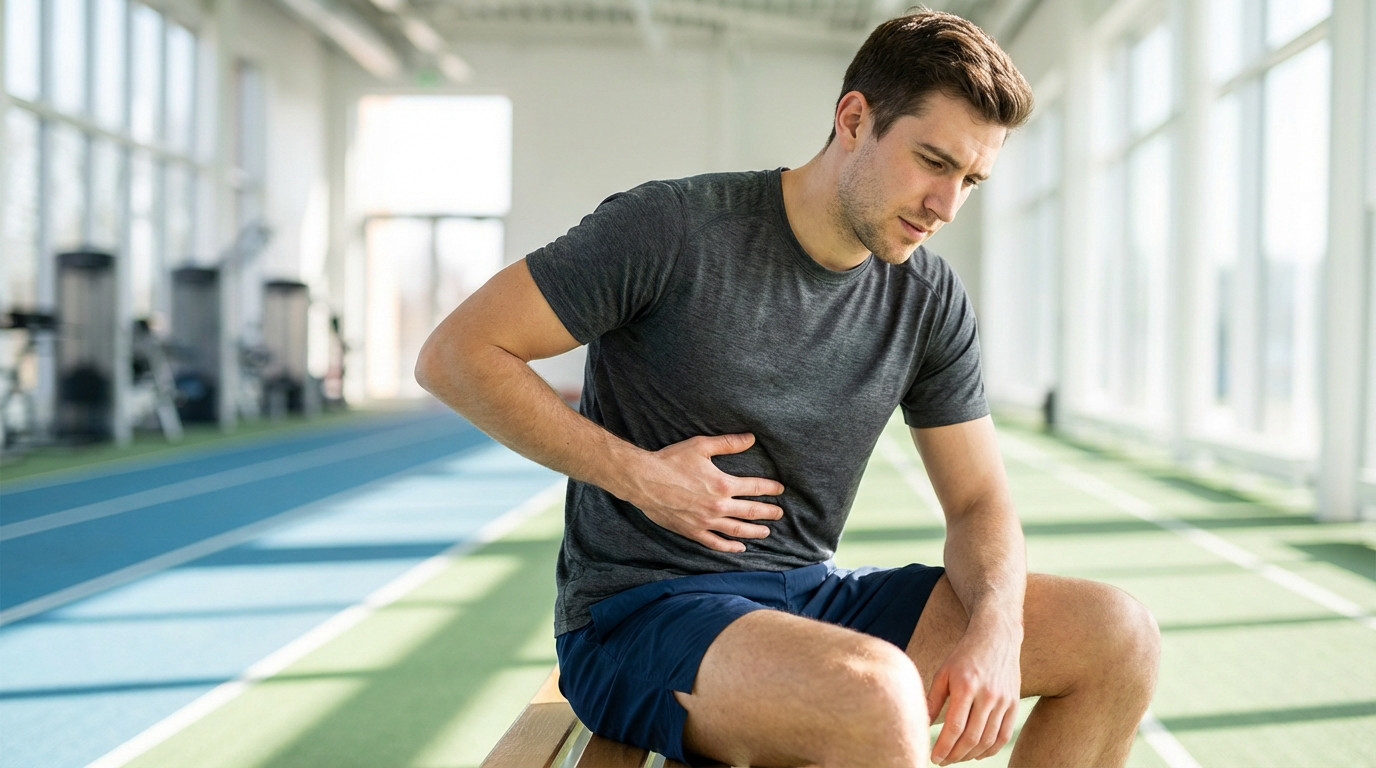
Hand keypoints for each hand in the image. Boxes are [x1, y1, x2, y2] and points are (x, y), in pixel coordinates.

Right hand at [625, 433, 784, 552]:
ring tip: (766, 532)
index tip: (780, 489)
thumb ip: (728, 443)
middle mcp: (718, 506)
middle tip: (779, 513)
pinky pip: (715, 543)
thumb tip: (751, 438)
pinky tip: (740, 548)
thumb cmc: (671, 461)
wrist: (644, 480)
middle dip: (768, 512)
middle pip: (751, 512)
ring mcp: (705, 522)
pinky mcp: (692, 532)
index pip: (755, 488)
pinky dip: (730, 547)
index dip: (770, 488)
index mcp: (723, 484)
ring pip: (737, 530)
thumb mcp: (701, 446)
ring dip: (755, 531)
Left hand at [926, 626, 1020, 764]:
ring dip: (971, 755)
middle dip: (955, 755)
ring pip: (988, 740)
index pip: (955, 727)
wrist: (996, 637)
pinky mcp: (1014, 703)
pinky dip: (990, 750)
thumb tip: (921, 725)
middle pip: (972, 737)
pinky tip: (977, 754)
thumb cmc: (964, 655)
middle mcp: (987, 695)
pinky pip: (1004, 735)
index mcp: (966, 686)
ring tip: (957, 757)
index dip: (944, 747)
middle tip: (943, 761)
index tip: (934, 758)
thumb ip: (933, 700)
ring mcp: (1004, 700)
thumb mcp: (943, 672)